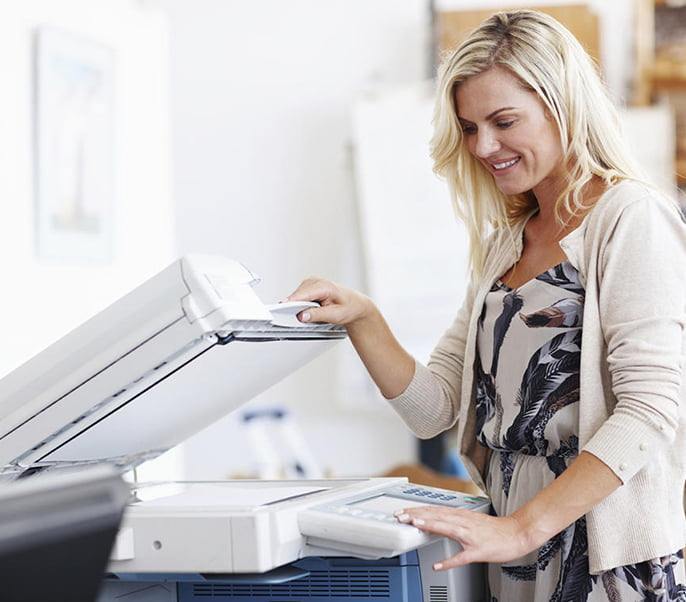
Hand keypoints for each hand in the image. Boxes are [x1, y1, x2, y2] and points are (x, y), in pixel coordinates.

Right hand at [286, 277, 374, 325]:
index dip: (292, 302)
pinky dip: (301, 303)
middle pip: (298, 295)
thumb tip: (302, 316)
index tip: (281, 308)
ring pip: (297, 295)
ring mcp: (312, 282)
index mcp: (325, 286)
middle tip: (303, 318)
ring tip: (313, 312)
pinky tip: (310, 308)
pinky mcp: (309, 286)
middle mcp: (317, 281)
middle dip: (296, 307)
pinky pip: (299, 296)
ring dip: (299, 306)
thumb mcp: (335, 315)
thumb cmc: (349, 307)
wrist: (355, 304)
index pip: (303, 294)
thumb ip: (318, 315)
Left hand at [394, 506, 533, 570]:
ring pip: (447, 528)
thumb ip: (452, 520)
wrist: (516, 533)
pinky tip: (438, 566)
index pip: (434, 510)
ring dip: (430, 525)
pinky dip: (449, 561)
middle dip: (417, 515)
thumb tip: (435, 519)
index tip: (402, 511)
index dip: (417, 510)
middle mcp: (463, 522)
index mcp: (460, 516)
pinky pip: (461, 557)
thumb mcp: (469, 519)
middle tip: (400, 515)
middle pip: (436, 515)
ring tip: (415, 525)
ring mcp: (470, 536)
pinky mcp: (477, 551)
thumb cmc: (493, 529)